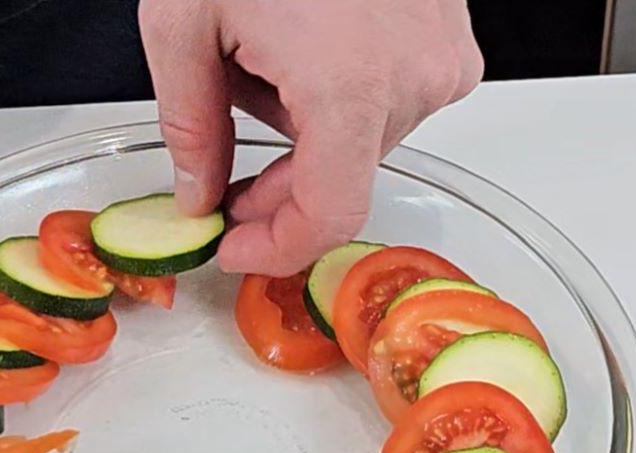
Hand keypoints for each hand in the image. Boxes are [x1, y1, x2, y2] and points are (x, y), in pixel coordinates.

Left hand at [139, 0, 482, 275]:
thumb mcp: (184, 19)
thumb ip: (188, 123)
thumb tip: (197, 192)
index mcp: (350, 83)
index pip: (329, 215)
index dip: (277, 248)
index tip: (237, 247)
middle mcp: (414, 78)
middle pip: (341, 179)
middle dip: (275, 181)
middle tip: (223, 165)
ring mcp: (442, 59)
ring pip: (361, 143)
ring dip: (305, 130)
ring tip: (267, 57)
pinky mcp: (451, 44)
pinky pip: (390, 102)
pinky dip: (339, 98)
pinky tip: (306, 48)